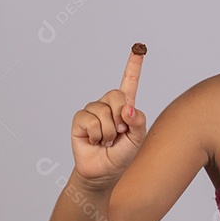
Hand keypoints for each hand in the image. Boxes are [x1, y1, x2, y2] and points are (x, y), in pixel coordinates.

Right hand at [70, 48, 148, 186]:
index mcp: (125, 106)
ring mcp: (93, 111)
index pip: (130, 82)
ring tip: (106, 141)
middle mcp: (108, 105)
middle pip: (116, 95)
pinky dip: (96, 134)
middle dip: (120, 116)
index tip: (139, 48)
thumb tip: (128, 109)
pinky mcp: (80, 120)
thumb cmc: (122, 154)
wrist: (104, 172)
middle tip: (119, 132)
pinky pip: (89, 120)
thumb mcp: (137, 139)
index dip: (134, 65)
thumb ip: (138, 123)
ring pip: (102, 110)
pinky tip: (95, 141)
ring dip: (108, 131)